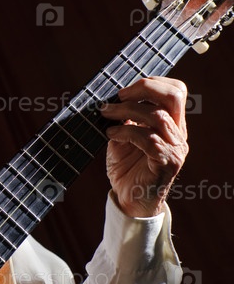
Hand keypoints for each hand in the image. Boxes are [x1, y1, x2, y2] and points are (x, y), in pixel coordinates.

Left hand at [100, 76, 189, 216]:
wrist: (129, 200)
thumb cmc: (126, 168)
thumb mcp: (122, 137)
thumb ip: (124, 119)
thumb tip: (108, 99)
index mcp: (171, 124)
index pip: (176, 91)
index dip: (152, 83)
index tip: (124, 90)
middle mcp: (178, 134)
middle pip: (173, 96)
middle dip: (143, 89)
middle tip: (118, 97)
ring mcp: (175, 149)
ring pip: (157, 117)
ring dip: (126, 111)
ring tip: (105, 114)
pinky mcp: (166, 163)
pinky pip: (148, 139)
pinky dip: (126, 132)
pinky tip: (111, 134)